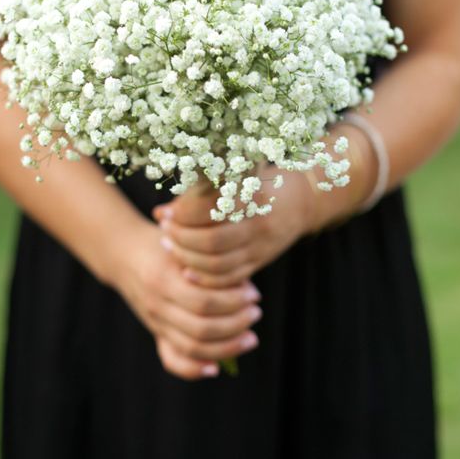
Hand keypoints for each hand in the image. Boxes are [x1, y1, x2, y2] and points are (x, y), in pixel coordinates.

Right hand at [101, 216, 262, 379]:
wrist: (124, 253)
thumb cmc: (163, 243)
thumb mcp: (184, 245)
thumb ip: (211, 265)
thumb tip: (247, 290)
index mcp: (163, 279)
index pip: (204, 301)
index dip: (234, 302)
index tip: (254, 294)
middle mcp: (157, 305)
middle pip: (200, 329)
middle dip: (236, 324)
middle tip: (256, 313)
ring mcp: (155, 322)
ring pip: (191, 348)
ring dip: (226, 347)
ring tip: (249, 337)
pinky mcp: (156, 333)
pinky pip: (172, 360)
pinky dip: (193, 369)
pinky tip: (215, 367)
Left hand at [153, 169, 314, 288]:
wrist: (299, 202)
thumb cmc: (257, 184)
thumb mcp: (233, 180)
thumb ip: (196, 196)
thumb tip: (160, 213)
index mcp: (249, 197)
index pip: (208, 210)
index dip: (182, 214)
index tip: (166, 213)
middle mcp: (256, 224)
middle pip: (211, 242)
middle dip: (181, 239)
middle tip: (165, 231)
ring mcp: (260, 247)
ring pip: (218, 265)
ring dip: (188, 258)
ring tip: (170, 247)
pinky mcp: (259, 262)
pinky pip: (229, 279)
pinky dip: (204, 278)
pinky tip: (186, 270)